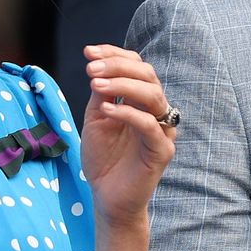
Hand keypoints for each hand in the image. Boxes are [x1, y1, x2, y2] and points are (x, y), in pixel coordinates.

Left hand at [81, 44, 176, 247]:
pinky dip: (128, 113)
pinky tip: (107, 109)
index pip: (136, 66)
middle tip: (91, 69)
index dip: (114, 54)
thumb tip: (98, 66)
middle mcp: (156, 110)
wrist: (107, 198)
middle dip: (117, 66)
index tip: (88, 52)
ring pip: (152, 95)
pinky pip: (150, 125)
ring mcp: (162, 129)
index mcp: (141, 100)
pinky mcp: (162, 150)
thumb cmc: (103, 159)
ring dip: (122, 84)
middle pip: (147, 75)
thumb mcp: (96, 119)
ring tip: (95, 84)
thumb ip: (101, 94)